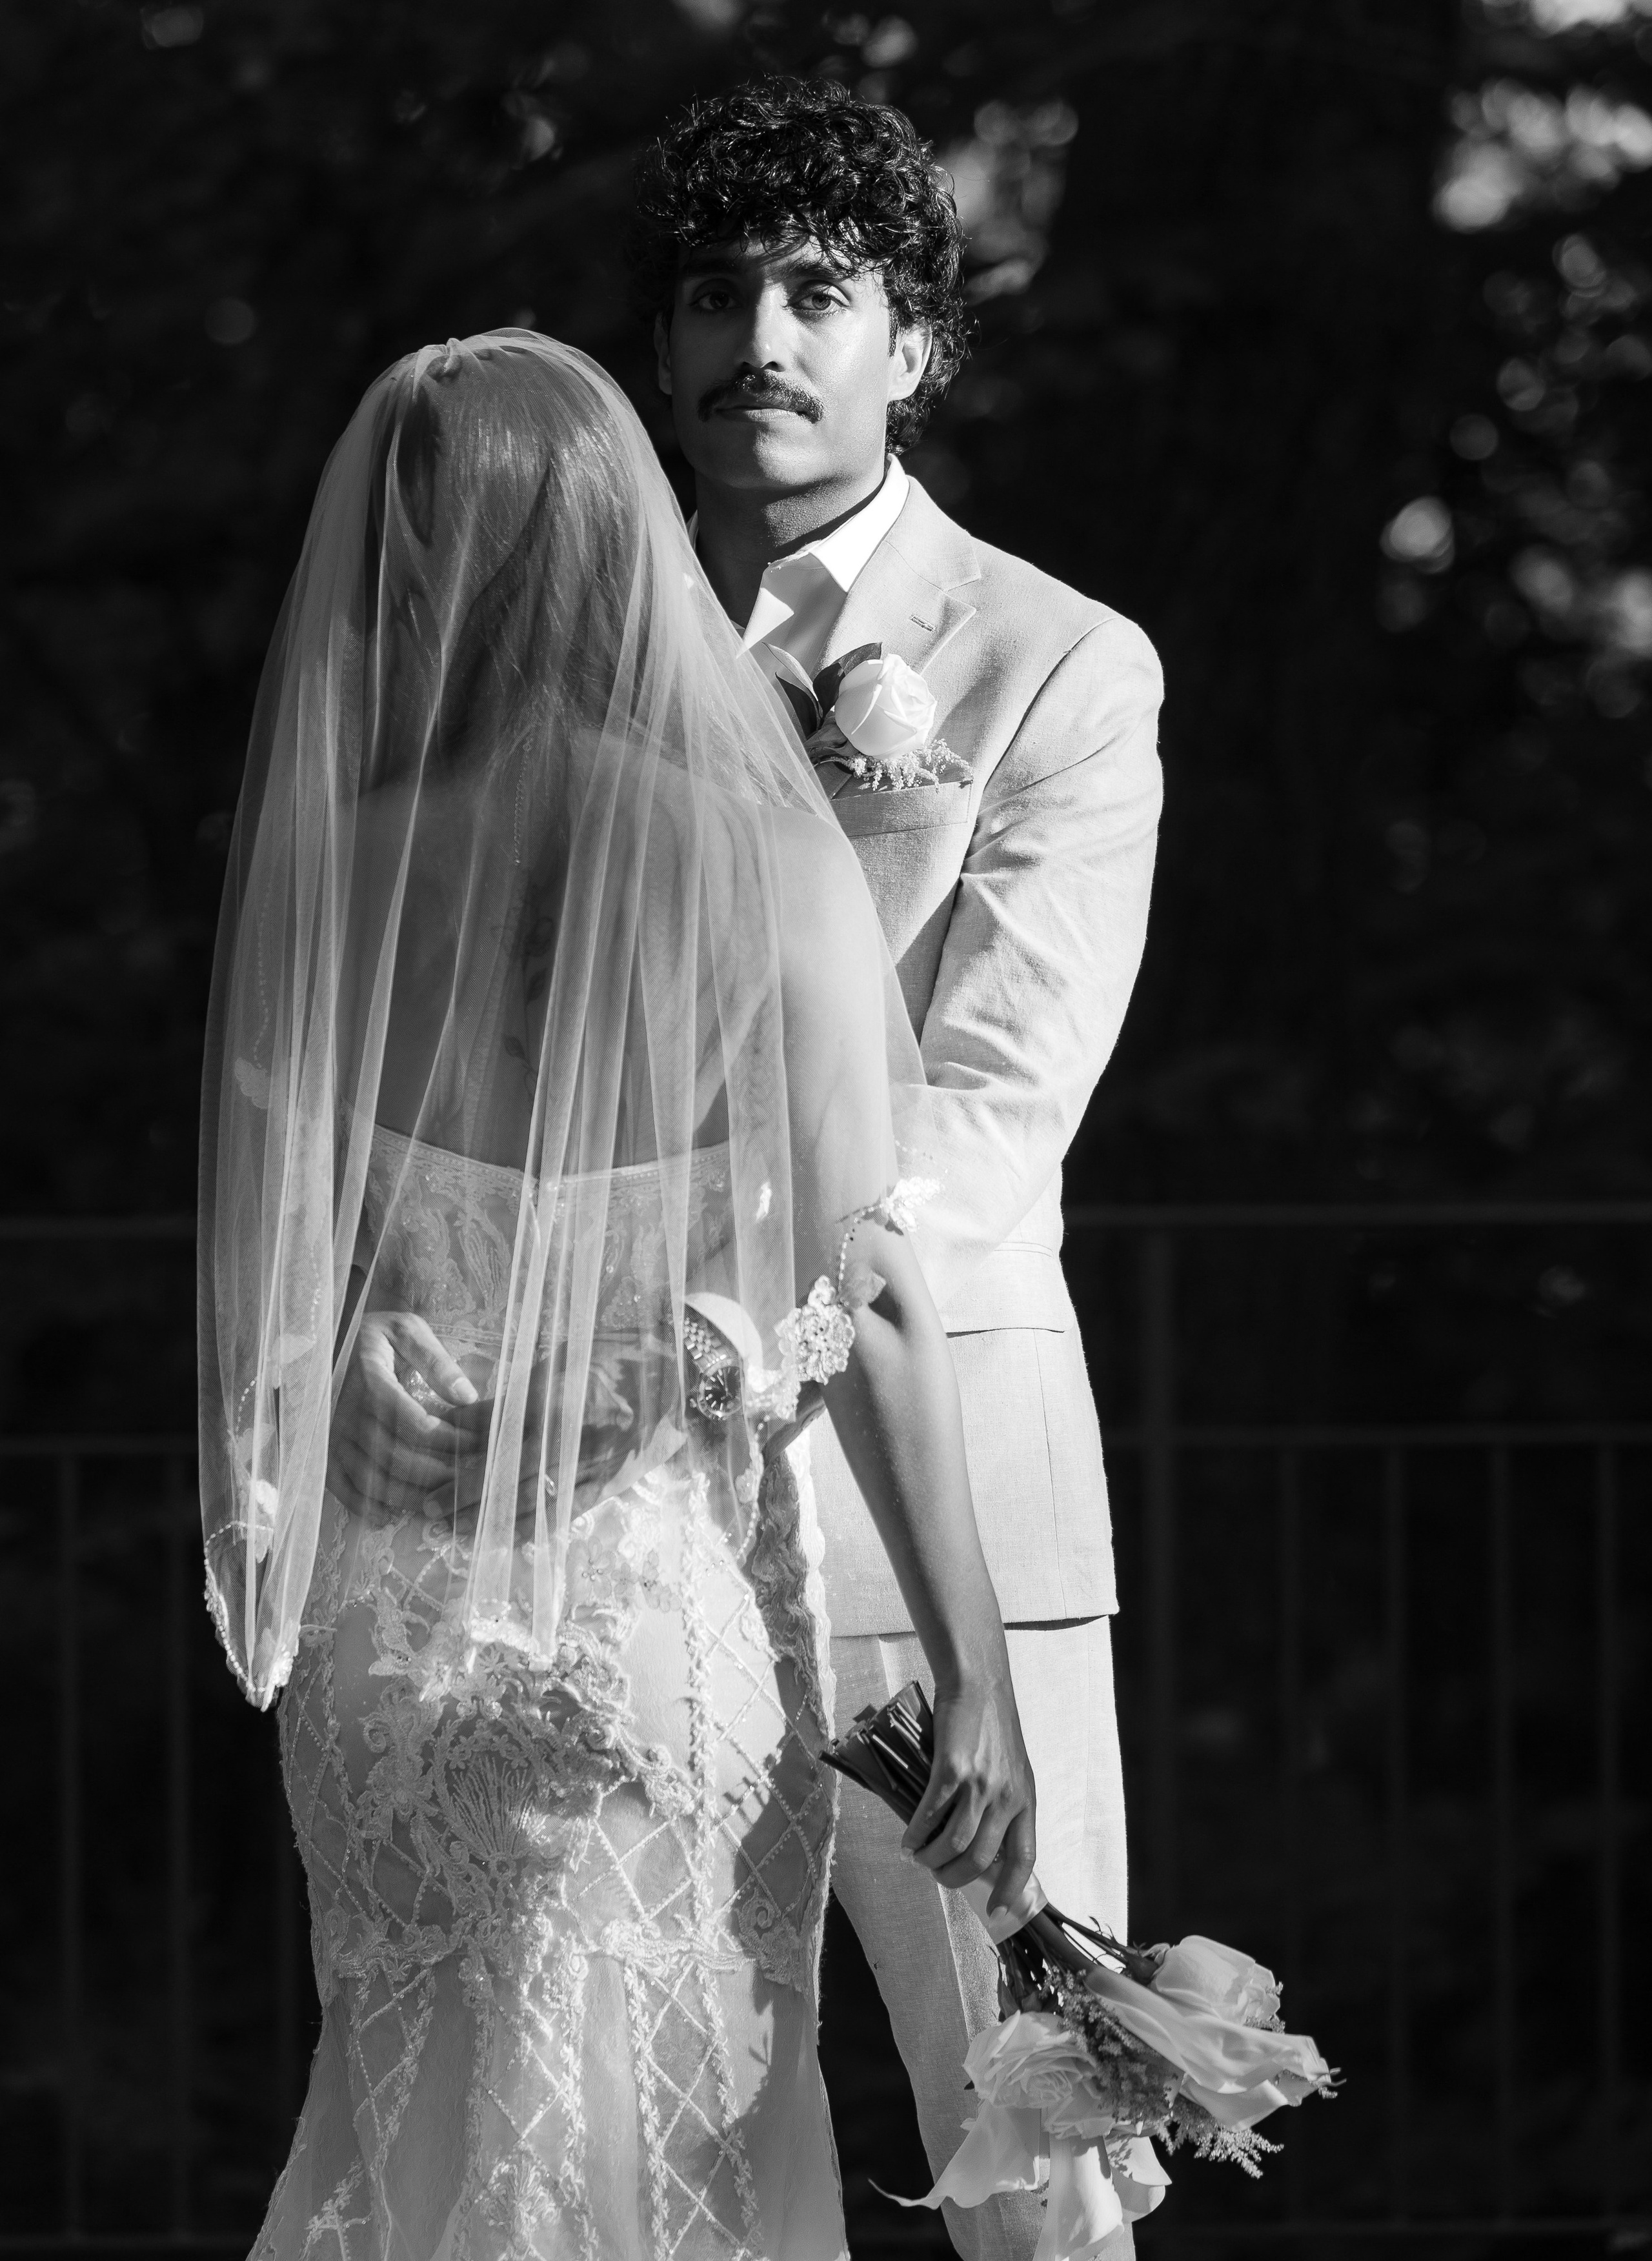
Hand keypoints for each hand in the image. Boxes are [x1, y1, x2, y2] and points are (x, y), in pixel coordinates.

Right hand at [328, 1310, 490, 1517]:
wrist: (327, 1339)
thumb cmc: (375, 1335)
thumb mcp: (406, 1330)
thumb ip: (435, 1360)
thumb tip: (467, 1396)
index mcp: (372, 1381)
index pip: (414, 1423)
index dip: (448, 1440)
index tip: (477, 1444)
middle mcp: (348, 1413)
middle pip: (396, 1457)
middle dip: (436, 1474)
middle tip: (468, 1481)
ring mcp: (334, 1435)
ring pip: (372, 1477)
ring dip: (408, 1495)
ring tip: (441, 1502)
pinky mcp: (325, 1449)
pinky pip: (339, 1485)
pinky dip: (361, 1505)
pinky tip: (386, 1516)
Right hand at [901, 1674, 1036, 1916]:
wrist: (978, 1684)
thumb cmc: (992, 1725)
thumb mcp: (1012, 1769)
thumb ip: (1001, 1804)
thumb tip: (974, 1843)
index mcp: (1026, 1800)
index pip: (1024, 1859)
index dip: (1009, 1890)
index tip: (996, 1911)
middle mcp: (1007, 1797)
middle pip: (980, 1859)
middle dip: (954, 1877)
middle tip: (937, 1875)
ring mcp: (980, 1785)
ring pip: (953, 1843)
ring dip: (931, 1859)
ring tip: (918, 1858)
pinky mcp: (952, 1771)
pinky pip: (930, 1816)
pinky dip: (915, 1834)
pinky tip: (907, 1840)